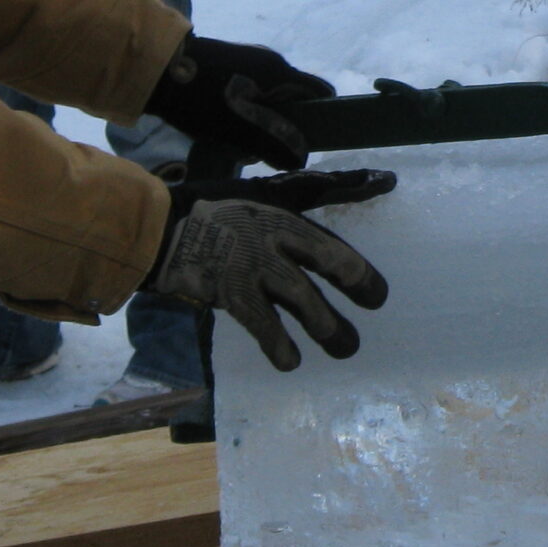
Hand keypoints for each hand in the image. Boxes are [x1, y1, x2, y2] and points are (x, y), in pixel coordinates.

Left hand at [144, 33, 334, 170]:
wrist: (156, 68)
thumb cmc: (202, 100)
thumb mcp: (238, 131)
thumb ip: (272, 146)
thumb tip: (300, 160)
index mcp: (280, 72)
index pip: (319, 92)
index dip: (322, 117)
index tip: (312, 141)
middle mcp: (270, 61)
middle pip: (292, 97)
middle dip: (285, 124)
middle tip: (266, 149)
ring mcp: (248, 58)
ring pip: (269, 95)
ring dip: (262, 118)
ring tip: (239, 141)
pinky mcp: (228, 61)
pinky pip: (249, 88)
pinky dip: (246, 107)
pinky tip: (223, 124)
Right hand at [144, 168, 394, 369]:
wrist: (160, 232)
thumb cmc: (214, 211)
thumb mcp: (259, 194)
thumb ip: (300, 193)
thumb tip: (349, 183)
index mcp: (279, 206)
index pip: (325, 189)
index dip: (359, 185)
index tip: (387, 183)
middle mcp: (272, 233)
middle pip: (326, 255)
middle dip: (357, 278)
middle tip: (378, 300)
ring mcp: (253, 264)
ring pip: (302, 297)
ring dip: (327, 325)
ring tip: (347, 348)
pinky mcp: (234, 293)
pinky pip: (264, 324)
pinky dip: (279, 345)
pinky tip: (291, 363)